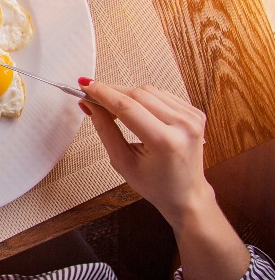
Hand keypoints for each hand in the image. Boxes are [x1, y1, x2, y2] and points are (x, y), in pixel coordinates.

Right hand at [77, 79, 210, 225]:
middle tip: (91, 96)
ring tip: (112, 108)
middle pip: (138, 94)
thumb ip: (105, 129)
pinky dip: (143, 98)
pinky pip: (161, 94)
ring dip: (126, 94)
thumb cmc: (156, 184)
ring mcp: (192, 117)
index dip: (102, 93)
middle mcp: (183, 126)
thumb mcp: (122, 162)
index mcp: (166, 142)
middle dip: (111, 92)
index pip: (127, 107)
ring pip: (149, 90)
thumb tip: (90, 105)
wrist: (186, 194)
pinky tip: (135, 110)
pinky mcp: (194, 112)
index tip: (85, 85)